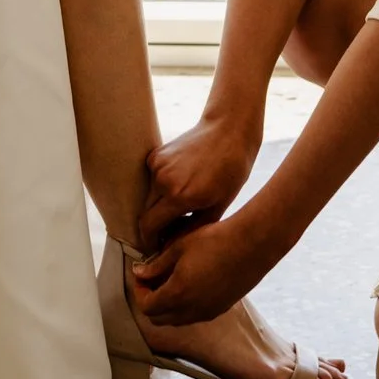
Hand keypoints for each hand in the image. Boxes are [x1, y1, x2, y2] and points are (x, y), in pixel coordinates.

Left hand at [131, 209, 287, 328]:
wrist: (251, 245)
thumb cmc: (214, 240)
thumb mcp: (179, 247)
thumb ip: (156, 265)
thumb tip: (139, 273)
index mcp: (177, 294)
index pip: (147, 307)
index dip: (139, 292)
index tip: (142, 275)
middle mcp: (191, 310)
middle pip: (159, 319)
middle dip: (151, 301)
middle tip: (152, 280)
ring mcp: (207, 313)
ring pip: (177, 320)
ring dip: (167, 306)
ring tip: (170, 281)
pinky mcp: (221, 309)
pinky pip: (194, 316)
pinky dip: (185, 307)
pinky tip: (190, 284)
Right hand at [141, 112, 261, 249]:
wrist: (228, 132)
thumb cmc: (231, 171)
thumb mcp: (218, 207)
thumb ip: (192, 229)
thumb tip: (171, 245)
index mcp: (180, 196)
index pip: (149, 226)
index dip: (150, 241)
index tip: (157, 247)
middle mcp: (163, 180)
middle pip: (146, 213)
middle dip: (156, 225)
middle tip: (174, 228)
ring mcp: (157, 165)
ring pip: (150, 196)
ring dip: (160, 204)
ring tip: (184, 203)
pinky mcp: (156, 154)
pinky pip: (153, 180)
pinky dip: (162, 186)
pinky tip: (183, 182)